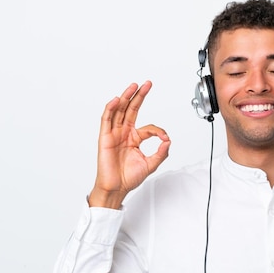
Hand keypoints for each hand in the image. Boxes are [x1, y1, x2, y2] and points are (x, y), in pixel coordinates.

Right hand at [88, 81, 170, 208]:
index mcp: (134, 138)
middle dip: (139, 96)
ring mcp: (114, 134)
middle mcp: (124, 133)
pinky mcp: (105, 137)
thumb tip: (168, 141)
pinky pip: (106, 120)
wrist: (116, 188)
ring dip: (125, 97)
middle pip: (131, 109)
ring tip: (133, 86)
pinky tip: (116, 100)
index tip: (165, 139)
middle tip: (147, 84)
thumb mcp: (151, 164)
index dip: (159, 131)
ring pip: (119, 111)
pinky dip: (110, 109)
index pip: (148, 127)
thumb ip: (161, 153)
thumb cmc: (129, 178)